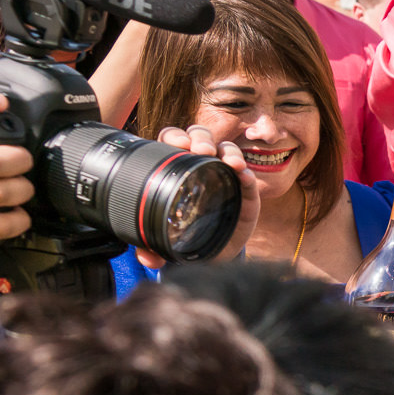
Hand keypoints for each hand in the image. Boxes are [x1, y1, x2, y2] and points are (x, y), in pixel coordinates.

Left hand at [130, 125, 260, 268]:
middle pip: (200, 137)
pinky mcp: (244, 190)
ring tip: (230, 162)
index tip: (177, 144)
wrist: (214, 251)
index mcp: (175, 168)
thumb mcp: (163, 239)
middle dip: (201, 138)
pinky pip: (247, 174)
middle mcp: (200, 166)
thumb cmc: (186, 235)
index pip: (172, 141)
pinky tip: (244, 177)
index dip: (174, 137)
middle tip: (202, 149)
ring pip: (226, 149)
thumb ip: (151, 245)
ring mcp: (224, 175)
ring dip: (228, 150)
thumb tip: (146, 257)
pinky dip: (247, 172)